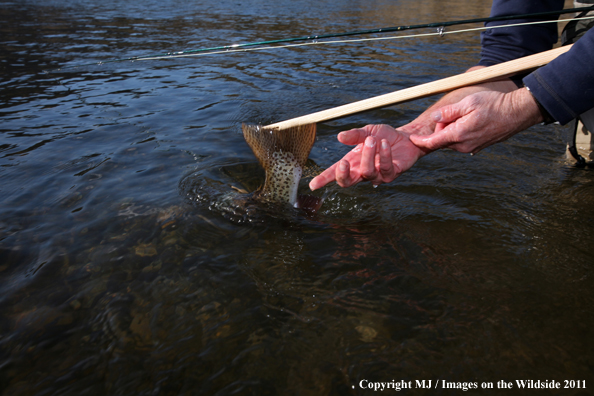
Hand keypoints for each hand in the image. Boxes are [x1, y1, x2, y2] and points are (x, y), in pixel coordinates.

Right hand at [309, 124, 424, 189]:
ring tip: (373, 139)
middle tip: (344, 162)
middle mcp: (362, 172)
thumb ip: (354, 135)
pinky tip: (385, 143)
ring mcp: (377, 175)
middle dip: (343, 174)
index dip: (324, 179)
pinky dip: (384, 155)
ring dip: (369, 155)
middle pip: (347, 182)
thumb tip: (339, 137)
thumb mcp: (367, 132)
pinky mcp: (392, 174)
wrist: (405, 137)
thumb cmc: (383, 136)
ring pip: (367, 172)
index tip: (313, 185)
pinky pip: (385, 168)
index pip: (335, 173)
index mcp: (352, 162)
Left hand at [409, 88, 542, 153]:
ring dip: (452, 129)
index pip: (433, 142)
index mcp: (458, 135)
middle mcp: (463, 145)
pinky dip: (460, 132)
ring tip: (468, 115)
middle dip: (441, 127)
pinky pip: (461, 141)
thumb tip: (434, 118)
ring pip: (452, 140)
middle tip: (456, 112)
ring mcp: (471, 148)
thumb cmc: (493, 104)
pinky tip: (473, 121)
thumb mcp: (468, 102)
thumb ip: (448, 112)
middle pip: (442, 139)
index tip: (411, 140)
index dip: (420, 141)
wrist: (516, 113)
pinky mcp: (477, 147)